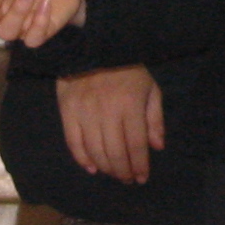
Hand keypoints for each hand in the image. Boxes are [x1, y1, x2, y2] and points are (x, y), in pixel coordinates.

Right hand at [56, 64, 163, 183]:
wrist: (93, 45)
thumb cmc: (127, 68)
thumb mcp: (150, 88)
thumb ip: (154, 118)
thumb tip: (157, 147)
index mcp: (130, 105)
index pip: (135, 144)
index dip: (139, 165)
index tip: (142, 177)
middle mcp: (107, 111)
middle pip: (114, 152)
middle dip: (123, 171)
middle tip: (128, 179)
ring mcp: (84, 112)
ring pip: (94, 151)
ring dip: (105, 168)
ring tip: (113, 173)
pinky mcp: (67, 110)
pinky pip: (73, 142)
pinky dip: (82, 159)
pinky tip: (91, 167)